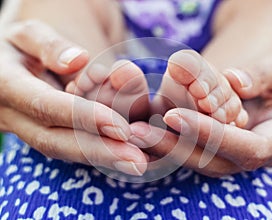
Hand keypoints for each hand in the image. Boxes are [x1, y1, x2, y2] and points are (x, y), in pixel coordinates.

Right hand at [0, 20, 147, 175]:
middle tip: (136, 161)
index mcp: (5, 86)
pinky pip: (69, 147)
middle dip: (98, 152)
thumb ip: (49, 44)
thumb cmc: (23, 46)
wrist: (9, 65)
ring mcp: (27, 130)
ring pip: (63, 150)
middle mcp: (12, 116)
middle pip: (55, 141)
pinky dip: (98, 154)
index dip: (84, 118)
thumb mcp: (28, 33)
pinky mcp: (42, 134)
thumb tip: (78, 61)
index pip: (46, 106)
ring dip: (101, 159)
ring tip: (136, 163)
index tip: (122, 128)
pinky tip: (124, 157)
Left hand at [129, 49, 271, 176]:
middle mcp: (256, 154)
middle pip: (213, 162)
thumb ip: (265, 76)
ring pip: (200, 161)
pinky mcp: (224, 148)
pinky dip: (170, 144)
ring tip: (134, 132)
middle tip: (138, 131)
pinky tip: (146, 133)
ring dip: (166, 148)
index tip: (175, 116)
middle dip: (174, 147)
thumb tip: (235, 81)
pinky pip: (195, 151)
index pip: (246, 147)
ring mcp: (238, 154)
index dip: (210, 135)